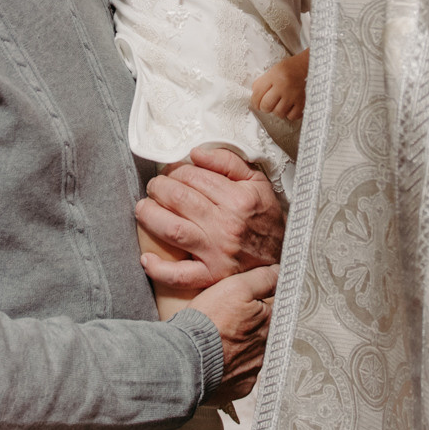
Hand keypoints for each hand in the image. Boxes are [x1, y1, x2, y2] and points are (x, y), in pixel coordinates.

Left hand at [136, 145, 285, 290]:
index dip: (176, 171)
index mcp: (238, 199)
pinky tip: (147, 259)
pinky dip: (159, 268)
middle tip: (154, 187)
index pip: (194, 177)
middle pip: (179, 199)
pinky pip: (180, 275)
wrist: (284, 256)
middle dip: (158, 188)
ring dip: (150, 216)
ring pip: (173, 230)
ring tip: (144, 209)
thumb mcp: (256, 182)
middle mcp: (227, 225)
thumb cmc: (266, 218)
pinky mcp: (212, 276)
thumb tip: (196, 153)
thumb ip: (227, 162)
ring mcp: (217, 253)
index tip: (172, 172)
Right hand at [189, 265, 277, 399]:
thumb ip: (262, 279)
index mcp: (268, 325)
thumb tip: (280, 272)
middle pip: (257, 335)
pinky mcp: (238, 389)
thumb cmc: (208, 322)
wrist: (185, 359)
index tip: (232, 308)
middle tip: (220, 325)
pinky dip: (226, 370)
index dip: (249, 307)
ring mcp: (252, 372)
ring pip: (247, 356)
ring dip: (234, 350)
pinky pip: (236, 377)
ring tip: (213, 344)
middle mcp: (265, 351)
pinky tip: (212, 362)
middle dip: (243, 330)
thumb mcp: (235, 287)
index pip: (267, 312)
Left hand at [249, 50, 310, 123]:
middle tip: (268, 104)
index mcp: (274, 76)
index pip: (257, 94)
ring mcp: (294, 95)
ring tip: (281, 103)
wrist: (312, 66)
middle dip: (265, 107)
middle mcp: (283, 86)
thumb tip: (255, 97)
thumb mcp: (274, 70)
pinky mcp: (304, 102)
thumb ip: (263, 82)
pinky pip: (292, 116)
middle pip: (266, 106)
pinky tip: (290, 107)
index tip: (256, 103)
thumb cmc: (291, 68)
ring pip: (279, 113)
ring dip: (278, 110)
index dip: (254, 101)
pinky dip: (290, 114)